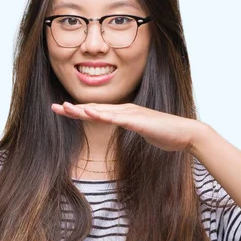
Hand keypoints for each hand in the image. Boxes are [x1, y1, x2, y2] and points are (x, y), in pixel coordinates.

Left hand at [51, 102, 204, 152]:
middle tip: (54, 107)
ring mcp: (131, 114)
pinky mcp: (138, 121)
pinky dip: (103, 115)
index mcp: (123, 113)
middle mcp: (124, 110)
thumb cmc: (164, 133)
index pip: (96, 111)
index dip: (78, 110)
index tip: (61, 110)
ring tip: (65, 108)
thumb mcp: (140, 131)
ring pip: (102, 111)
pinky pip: (117, 118)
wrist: (186, 134)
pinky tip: (91, 114)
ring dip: (83, 110)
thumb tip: (122, 126)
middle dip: (73, 108)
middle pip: (94, 108)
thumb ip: (129, 127)